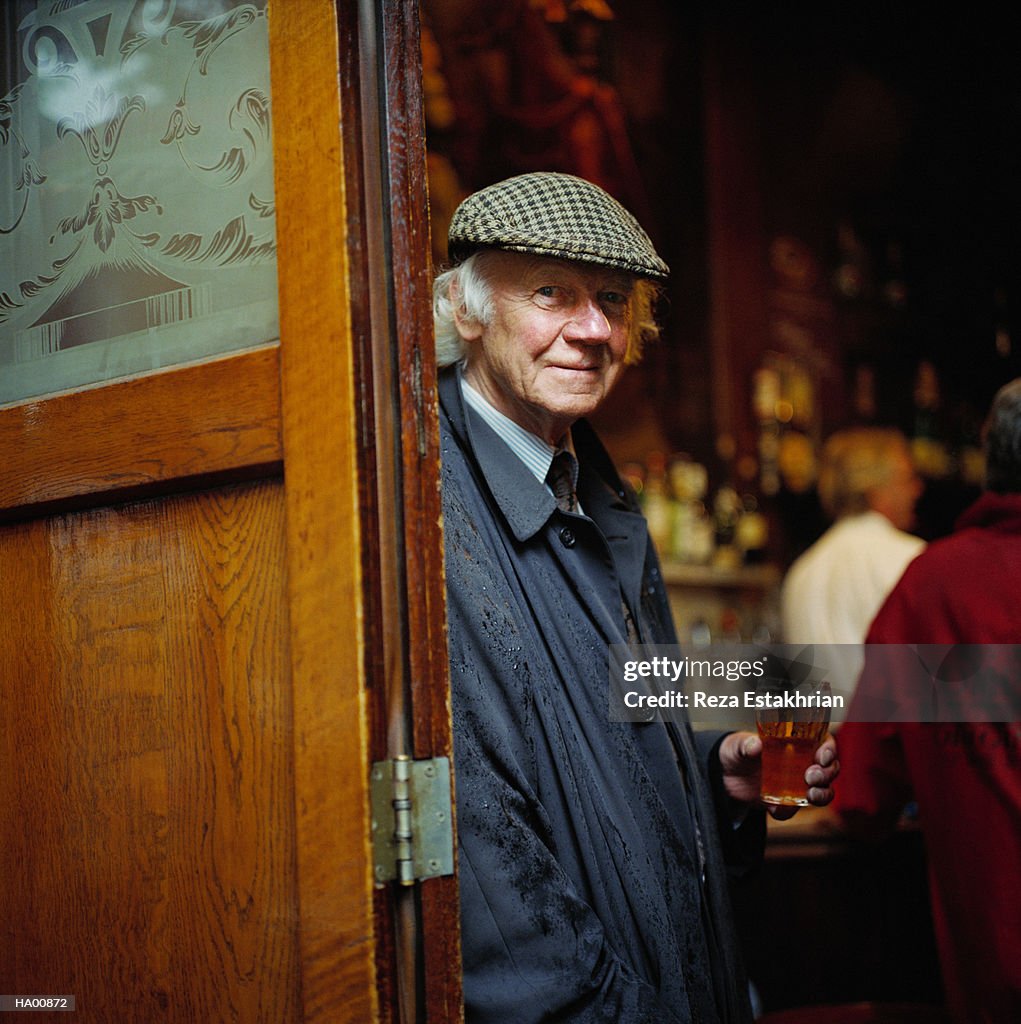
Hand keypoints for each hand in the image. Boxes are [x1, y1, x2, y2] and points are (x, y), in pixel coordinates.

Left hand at [718, 730, 839, 820]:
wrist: (723, 775)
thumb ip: (746, 744)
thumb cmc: (735, 750)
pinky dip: (787, 811)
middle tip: (811, 777)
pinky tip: (775, 809)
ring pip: (823, 791)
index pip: (824, 743)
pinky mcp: (784, 802)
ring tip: (811, 795)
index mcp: (796, 742)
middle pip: (829, 769)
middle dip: (827, 774)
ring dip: (822, 795)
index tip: (822, 757)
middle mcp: (802, 763)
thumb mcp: (737, 744)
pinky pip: (793, 810)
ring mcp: (795, 784)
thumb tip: (756, 745)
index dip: (829, 749)